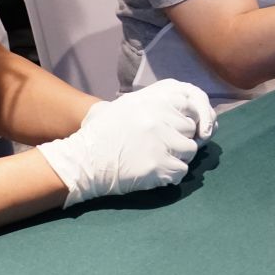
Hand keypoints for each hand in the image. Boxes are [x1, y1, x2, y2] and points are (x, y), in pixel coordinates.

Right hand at [36, 79, 215, 207]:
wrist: (82, 161)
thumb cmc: (104, 132)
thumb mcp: (129, 105)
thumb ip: (158, 102)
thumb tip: (192, 111)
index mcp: (155, 100)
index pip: (192, 105)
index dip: (189, 119)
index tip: (184, 128)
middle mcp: (160, 119)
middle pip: (191, 130)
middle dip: (180, 139)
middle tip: (162, 146)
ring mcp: (160, 143)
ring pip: (190, 151)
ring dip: (178, 157)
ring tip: (158, 159)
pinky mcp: (157, 167)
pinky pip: (181, 171)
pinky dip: (171, 174)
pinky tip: (155, 172)